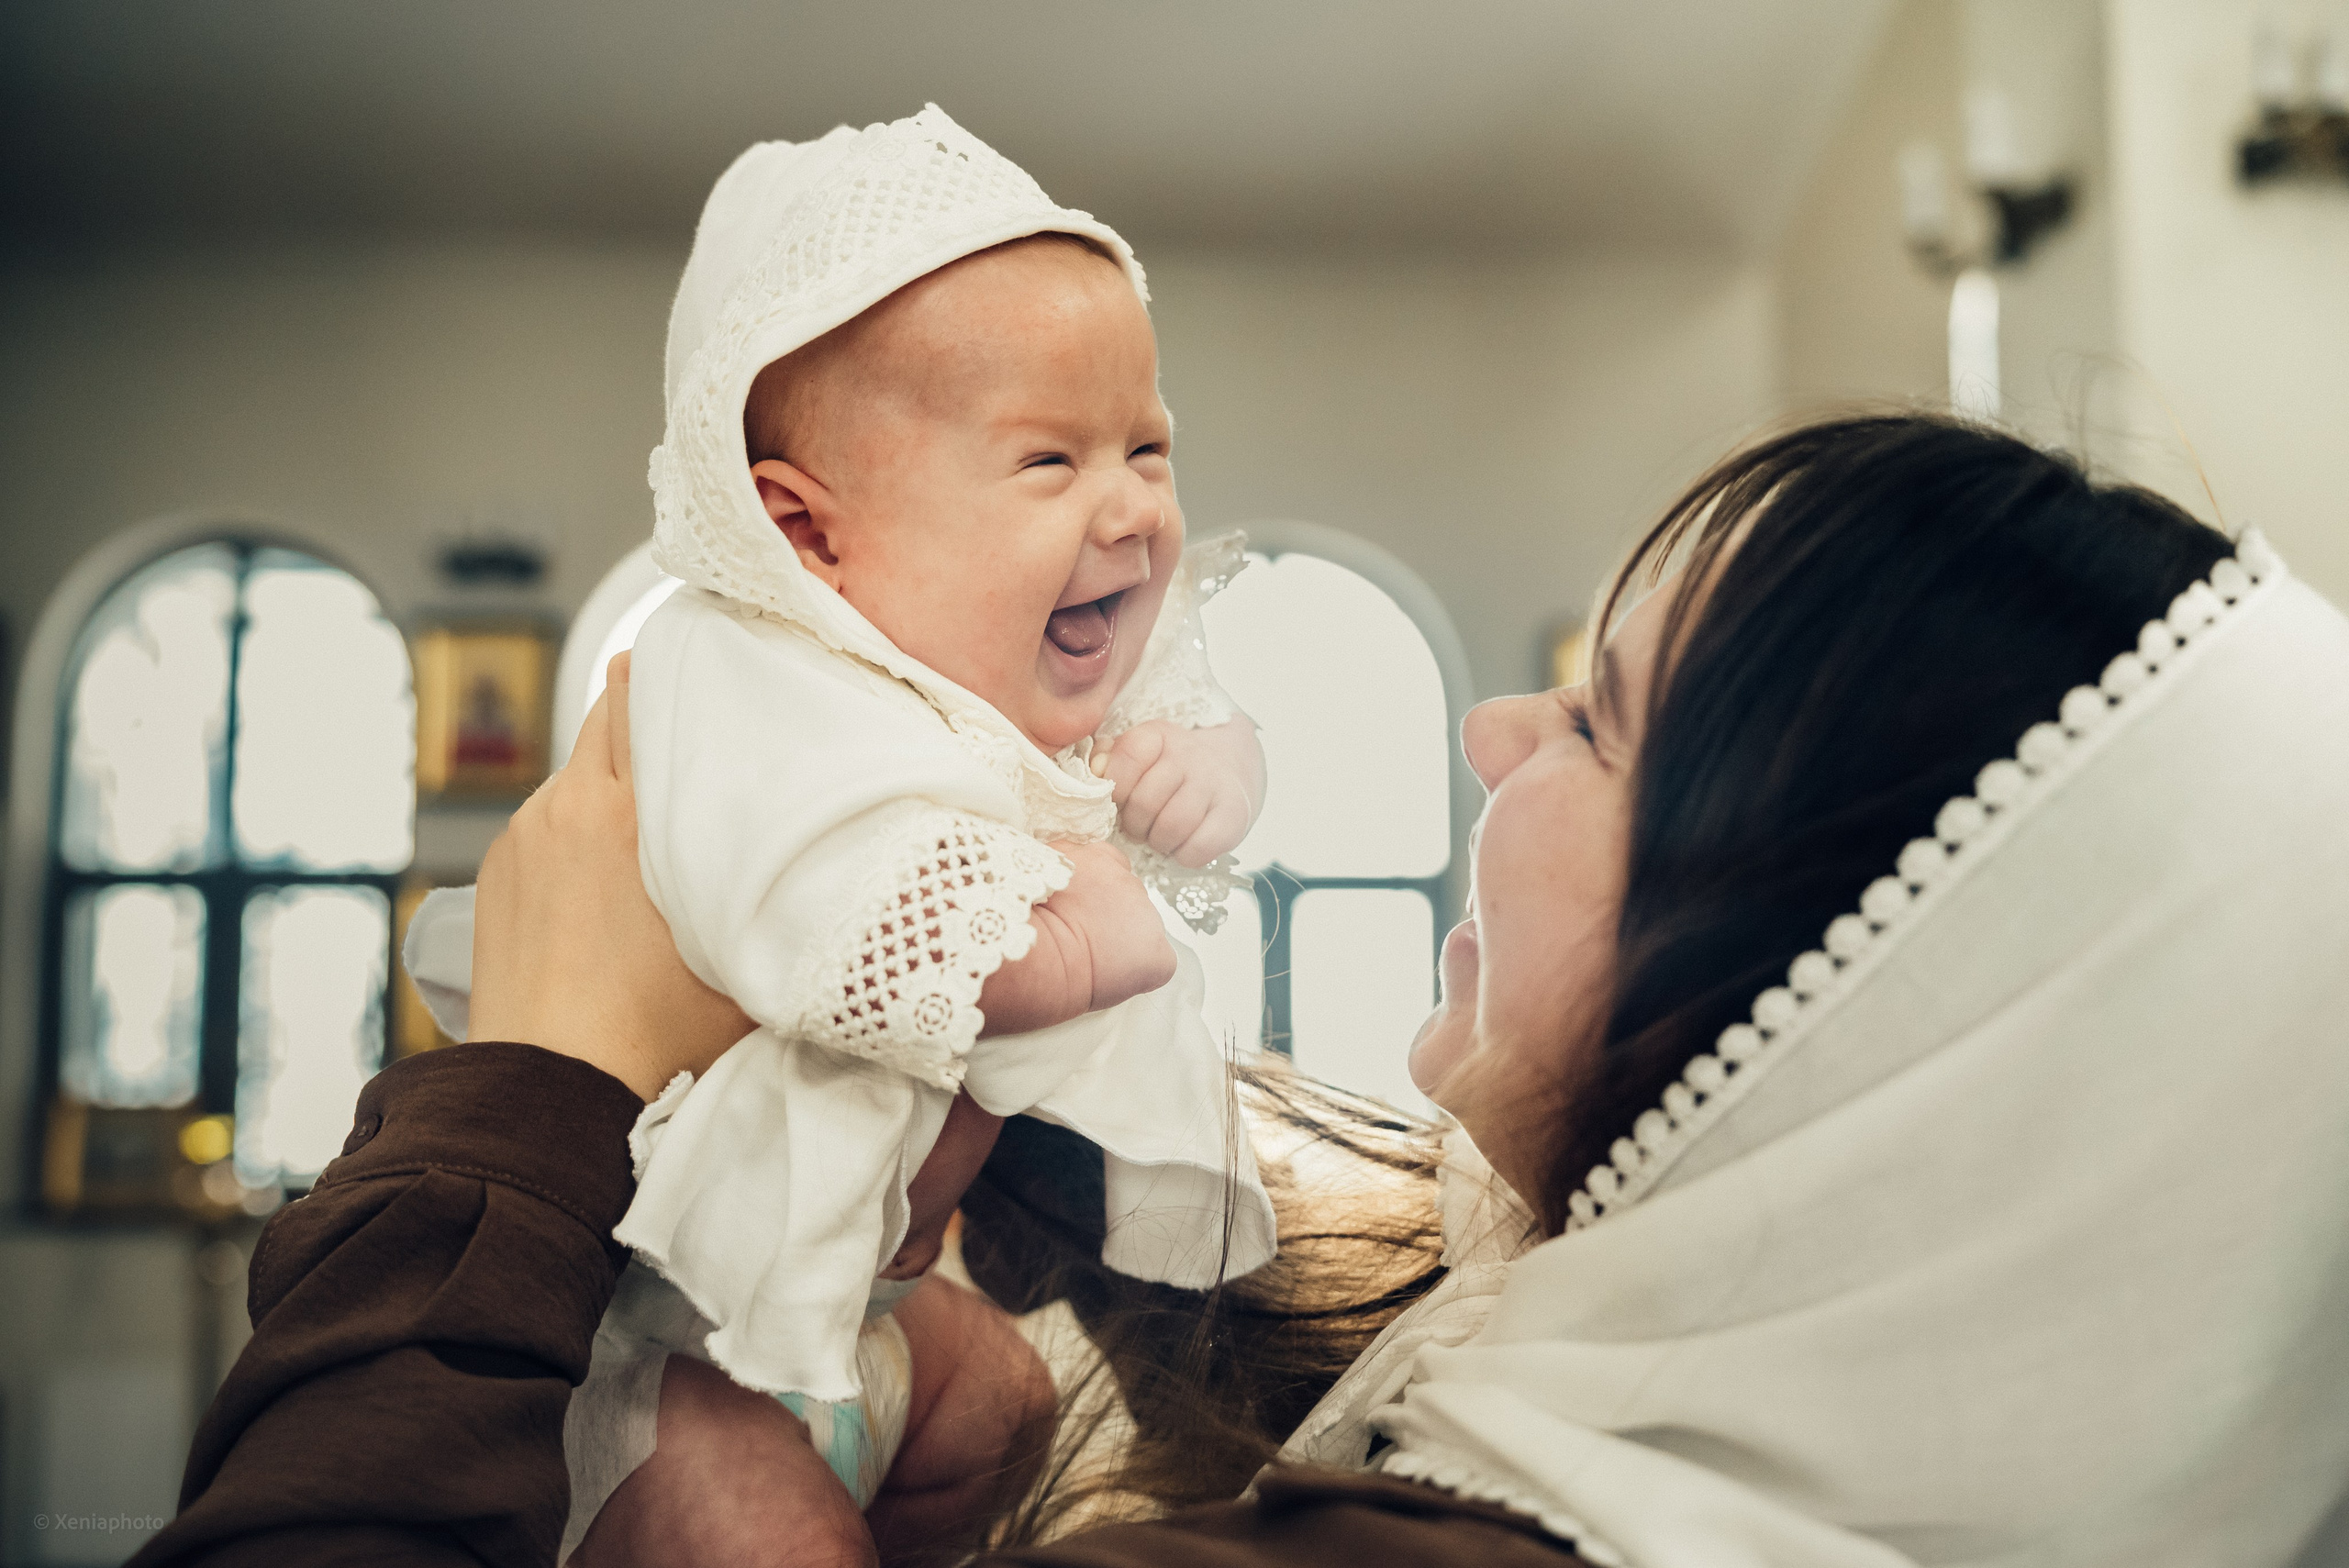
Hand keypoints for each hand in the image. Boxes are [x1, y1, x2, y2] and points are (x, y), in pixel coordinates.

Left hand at [469, 652, 755, 1099]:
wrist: (549, 1093)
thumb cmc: (650, 1034)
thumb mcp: (744, 961)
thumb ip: (777, 901)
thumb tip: (825, 870)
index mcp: (625, 811)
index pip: (638, 692)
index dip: (673, 673)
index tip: (708, 668)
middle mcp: (565, 806)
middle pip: (606, 714)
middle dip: (648, 718)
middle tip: (695, 737)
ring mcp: (523, 837)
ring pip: (577, 773)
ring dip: (614, 782)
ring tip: (653, 827)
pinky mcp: (498, 872)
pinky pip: (547, 823)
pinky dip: (577, 831)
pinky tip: (606, 882)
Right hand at [979, 840, 1176, 1034]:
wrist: (1037, 955)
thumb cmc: (1022, 921)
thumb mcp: (1033, 876)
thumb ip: (1057, 872)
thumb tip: (1056, 885)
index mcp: (1096, 858)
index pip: (1107, 871)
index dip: (1092, 896)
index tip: (1075, 913)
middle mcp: (1127, 880)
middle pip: (1126, 900)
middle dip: (1109, 918)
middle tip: (1081, 937)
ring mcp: (1147, 916)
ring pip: (1141, 930)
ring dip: (1123, 942)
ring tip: (1089, 959)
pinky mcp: (1158, 954)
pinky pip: (1156, 964)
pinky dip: (1140, 974)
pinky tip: (1112, 979)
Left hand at [1099, 716, 1265, 867]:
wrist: (1231, 769)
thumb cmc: (1171, 770)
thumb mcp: (1141, 755)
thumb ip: (1109, 760)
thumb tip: (1094, 770)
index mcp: (1160, 735)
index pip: (1127, 757)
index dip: (1116, 788)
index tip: (1119, 800)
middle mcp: (1190, 754)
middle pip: (1145, 801)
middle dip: (1134, 824)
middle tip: (1139, 826)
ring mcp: (1214, 784)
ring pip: (1171, 827)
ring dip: (1158, 841)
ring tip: (1160, 836)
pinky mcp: (1233, 816)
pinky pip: (1196, 849)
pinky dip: (1183, 855)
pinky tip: (1184, 844)